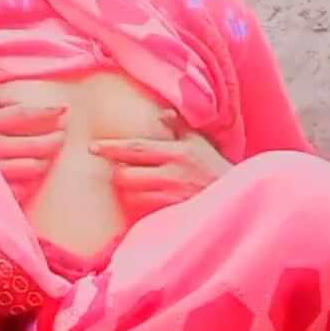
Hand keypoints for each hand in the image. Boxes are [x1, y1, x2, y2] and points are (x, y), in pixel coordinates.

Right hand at [0, 97, 67, 203]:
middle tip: (63, 136)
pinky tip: (29, 183)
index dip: (45, 111)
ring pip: (32, 168)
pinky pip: (18, 192)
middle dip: (54, 140)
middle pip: (35, 143)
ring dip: (44, 162)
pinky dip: (27, 187)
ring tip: (47, 158)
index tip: (63, 108)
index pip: (21, 115)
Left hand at [89, 110, 233, 221]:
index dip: (111, 147)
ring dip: (129, 193)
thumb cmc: (215, 169)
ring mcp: (170, 198)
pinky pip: (141, 213)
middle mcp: (171, 175)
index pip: (135, 147)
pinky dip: (139, 208)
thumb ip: (180, 126)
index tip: (92, 147)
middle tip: (126, 172)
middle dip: (120, 174)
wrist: (238, 201)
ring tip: (141, 189)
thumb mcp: (200, 143)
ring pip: (130, 196)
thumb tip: (163, 113)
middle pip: (125, 175)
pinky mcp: (170, 217)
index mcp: (176, 153)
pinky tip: (148, 204)